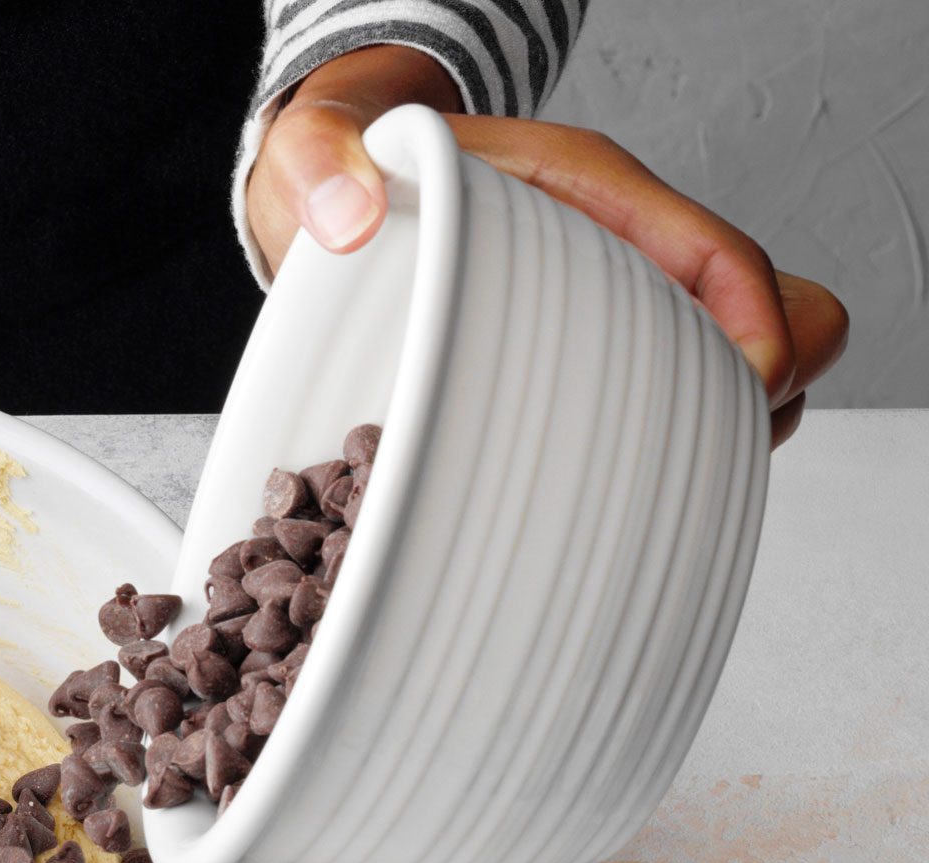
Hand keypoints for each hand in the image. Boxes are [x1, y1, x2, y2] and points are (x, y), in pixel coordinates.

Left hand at [248, 45, 847, 447]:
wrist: (334, 181)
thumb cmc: (342, 166)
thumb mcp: (319, 150)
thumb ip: (320, 165)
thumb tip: (345, 218)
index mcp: (582, 192)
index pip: (714, 252)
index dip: (757, 322)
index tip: (754, 389)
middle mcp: (618, 246)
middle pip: (768, 310)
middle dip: (764, 385)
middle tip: (709, 448)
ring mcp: (613, 301)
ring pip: (733, 365)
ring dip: (722, 424)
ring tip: (664, 479)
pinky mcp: (587, 350)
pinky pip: (674, 395)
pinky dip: (672, 441)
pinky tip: (607, 488)